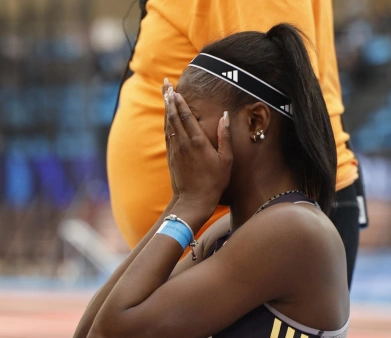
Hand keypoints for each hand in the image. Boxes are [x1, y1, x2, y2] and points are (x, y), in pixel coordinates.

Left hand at [163, 83, 232, 220]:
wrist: (193, 200)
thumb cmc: (214, 182)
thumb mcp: (226, 160)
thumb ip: (225, 137)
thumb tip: (225, 116)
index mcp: (198, 142)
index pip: (186, 116)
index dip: (180, 101)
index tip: (175, 89)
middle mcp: (184, 143)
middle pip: (174, 116)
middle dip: (169, 98)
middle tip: (165, 84)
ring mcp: (176, 150)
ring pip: (168, 124)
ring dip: (166, 108)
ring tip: (164, 94)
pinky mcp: (171, 156)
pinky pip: (167, 135)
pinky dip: (166, 122)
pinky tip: (167, 116)